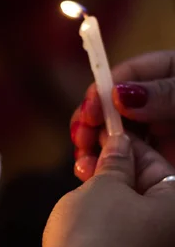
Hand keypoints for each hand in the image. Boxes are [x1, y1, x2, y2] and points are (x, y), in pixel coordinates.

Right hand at [42, 133, 174, 246]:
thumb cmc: (93, 236)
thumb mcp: (101, 188)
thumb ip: (115, 162)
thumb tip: (120, 143)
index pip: (157, 162)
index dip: (124, 144)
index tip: (100, 134)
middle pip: (150, 194)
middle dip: (116, 174)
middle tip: (84, 164)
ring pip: (139, 224)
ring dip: (111, 203)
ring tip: (78, 194)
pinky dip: (112, 235)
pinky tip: (85, 228)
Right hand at [70, 51, 174, 181]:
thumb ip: (167, 94)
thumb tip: (120, 94)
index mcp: (173, 77)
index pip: (131, 73)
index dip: (105, 88)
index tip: (91, 110)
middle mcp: (159, 105)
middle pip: (114, 106)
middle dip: (91, 121)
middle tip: (81, 136)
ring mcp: (157, 136)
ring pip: (113, 136)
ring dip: (91, 147)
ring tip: (83, 161)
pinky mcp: (155, 165)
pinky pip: (122, 164)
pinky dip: (102, 168)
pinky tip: (88, 172)